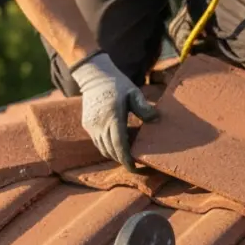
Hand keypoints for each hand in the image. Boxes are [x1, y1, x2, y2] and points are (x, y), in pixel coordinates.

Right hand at [71, 52, 158, 170]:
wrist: (94, 76)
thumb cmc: (117, 84)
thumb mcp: (133, 92)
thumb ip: (143, 107)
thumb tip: (156, 119)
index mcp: (112, 116)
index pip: (119, 145)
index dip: (126, 159)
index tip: (134, 168)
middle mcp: (99, 124)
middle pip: (111, 150)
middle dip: (122, 160)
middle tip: (134, 164)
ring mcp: (91, 126)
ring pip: (103, 149)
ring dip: (114, 155)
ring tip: (126, 156)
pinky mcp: (87, 125)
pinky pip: (97, 142)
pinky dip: (107, 147)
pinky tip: (117, 145)